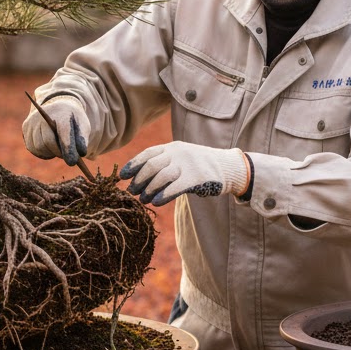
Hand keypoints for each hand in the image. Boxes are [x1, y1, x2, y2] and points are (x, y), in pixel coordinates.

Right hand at [22, 95, 91, 165]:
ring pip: (39, 147)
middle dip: (58, 152)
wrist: (58, 107)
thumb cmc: (72, 119)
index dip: (68, 147)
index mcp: (61, 112)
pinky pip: (32, 148)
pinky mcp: (25, 127)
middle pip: (48, 141)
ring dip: (50, 153)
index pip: (63, 131)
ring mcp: (32, 120)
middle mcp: (43, 114)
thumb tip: (81, 153)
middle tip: (67, 157)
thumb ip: (83, 139)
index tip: (72, 162)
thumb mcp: (83, 125)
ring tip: (59, 149)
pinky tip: (50, 148)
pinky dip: (42, 152)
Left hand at [120, 142, 249, 205]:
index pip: (147, 153)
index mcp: (172, 147)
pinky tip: (156, 202)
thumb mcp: (181, 157)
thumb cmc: (199, 166)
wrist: (227, 167)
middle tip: (131, 191)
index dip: (133, 164)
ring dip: (148, 189)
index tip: (122, 176)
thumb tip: (139, 180)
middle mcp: (177, 152)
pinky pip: (175, 186)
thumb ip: (164, 163)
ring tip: (143, 199)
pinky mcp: (196, 177)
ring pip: (161, 176)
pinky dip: (163, 194)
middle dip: (139, 179)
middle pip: (151, 165)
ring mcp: (187, 164)